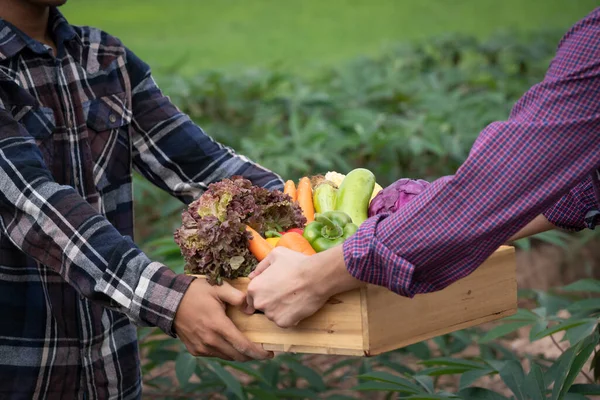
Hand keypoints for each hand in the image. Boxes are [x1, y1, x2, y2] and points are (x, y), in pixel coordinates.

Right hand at [173, 279, 272, 361]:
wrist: (169, 301)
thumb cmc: (195, 292)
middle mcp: (210, 340)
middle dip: (251, 355)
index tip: (269, 354)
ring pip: (226, 356)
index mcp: (218, 325)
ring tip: (247, 345)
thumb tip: (250, 309)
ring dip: (238, 354)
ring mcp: (201, 347)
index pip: (242, 346)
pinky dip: (225, 351)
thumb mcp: (218, 288)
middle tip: (262, 350)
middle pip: (237, 355)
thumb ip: (237, 296)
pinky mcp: (195, 349)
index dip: (258, 353)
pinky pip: (215, 354)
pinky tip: (229, 342)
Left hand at [247, 246, 361, 327]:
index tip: (274, 289)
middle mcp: (259, 303)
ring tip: (294, 297)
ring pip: (273, 314)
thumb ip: (261, 266)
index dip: (264, 291)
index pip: (252, 295)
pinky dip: (291, 316)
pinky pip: (285, 321)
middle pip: (262, 305)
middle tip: (286, 292)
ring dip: (281, 309)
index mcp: (254, 287)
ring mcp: (271, 315)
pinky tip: (298, 305)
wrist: (317, 277)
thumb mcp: (276, 255)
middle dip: (271, 300)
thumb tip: (252, 276)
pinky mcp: (284, 323)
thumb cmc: (297, 263)